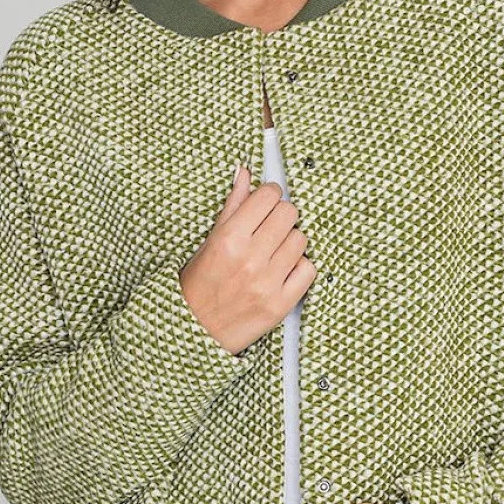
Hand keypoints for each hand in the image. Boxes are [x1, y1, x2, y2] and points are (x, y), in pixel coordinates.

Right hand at [180, 164, 316, 355]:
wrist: (194, 331)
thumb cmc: (199, 284)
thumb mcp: (208, 241)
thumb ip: (232, 206)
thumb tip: (245, 172)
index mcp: (229, 238)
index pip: (269, 196)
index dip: (269, 195)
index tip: (265, 202)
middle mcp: (250, 259)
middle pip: (289, 213)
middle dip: (281, 216)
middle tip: (269, 228)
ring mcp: (268, 283)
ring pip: (301, 240)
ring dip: (290, 241)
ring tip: (273, 252)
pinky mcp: (281, 304)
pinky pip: (309, 269)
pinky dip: (299, 267)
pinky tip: (282, 270)